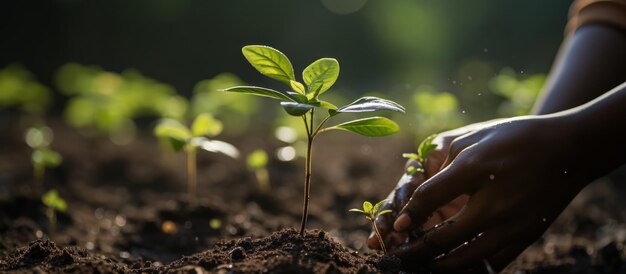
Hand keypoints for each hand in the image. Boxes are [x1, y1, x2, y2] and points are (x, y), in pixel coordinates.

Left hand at [390, 115, 598, 271]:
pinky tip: (451, 266)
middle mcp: (494, 202)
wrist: (567, 149)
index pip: (429, 198)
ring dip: (436, 266)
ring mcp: (512, 225)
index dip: (408, 214)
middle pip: (442, 239)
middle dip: (413, 251)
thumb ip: (442, 167)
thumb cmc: (513, 139)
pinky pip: (492, 265)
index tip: (396, 226)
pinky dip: (468, 269)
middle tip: (397, 256)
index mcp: (476, 169)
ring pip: (464, 260)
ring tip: (420, 264)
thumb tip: (418, 195)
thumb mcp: (472, 139)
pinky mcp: (526, 237)